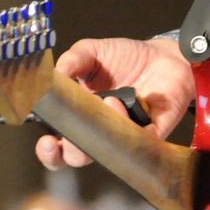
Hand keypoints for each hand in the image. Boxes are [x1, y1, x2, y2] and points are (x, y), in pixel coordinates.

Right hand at [34, 36, 194, 167]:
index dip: (50, 152)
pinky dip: (133, 130)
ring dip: (104, 134)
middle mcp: (101, 131)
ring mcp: (126, 135)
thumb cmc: (124, 58)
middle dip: (72, 151)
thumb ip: (72, 60)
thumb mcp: (92, 52)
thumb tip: (55, 73)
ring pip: (111, 152)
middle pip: (80, 158)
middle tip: (72, 134)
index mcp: (79, 117)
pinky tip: (127, 106)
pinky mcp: (153, 133)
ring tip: (109, 101)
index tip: (46, 142)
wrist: (162, 54)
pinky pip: (142, 142)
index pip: (59, 148)